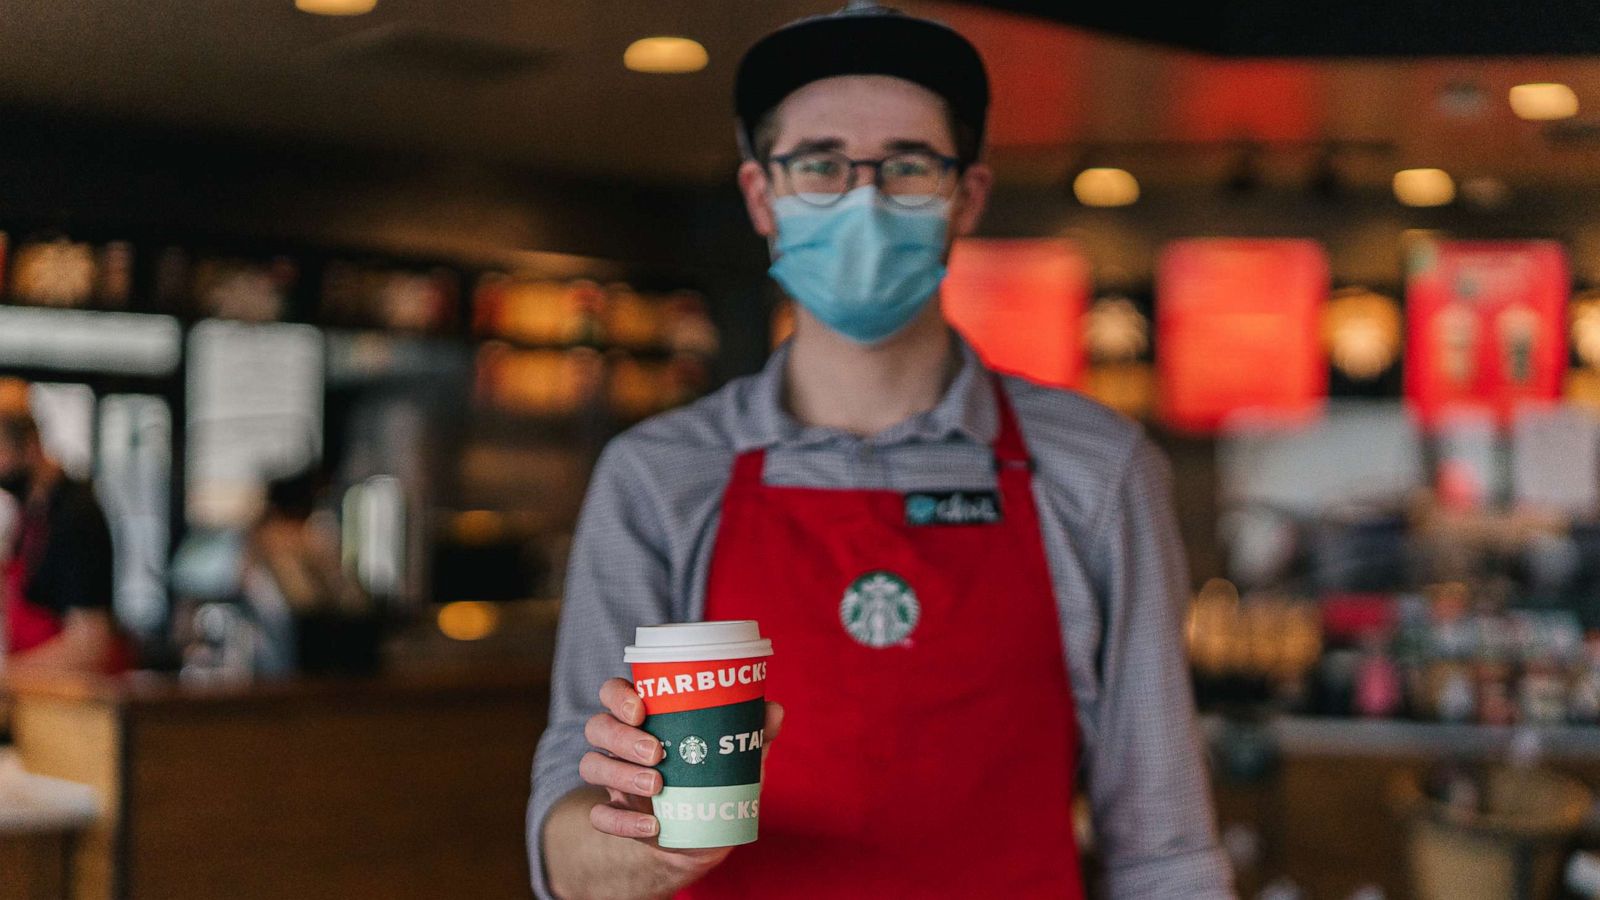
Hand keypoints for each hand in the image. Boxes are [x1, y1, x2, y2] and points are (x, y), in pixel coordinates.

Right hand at [580, 677, 783, 876]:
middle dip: (622, 737)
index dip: (618, 696)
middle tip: (658, 753)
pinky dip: (621, 822)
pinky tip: (651, 827)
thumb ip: (754, 731)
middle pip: (597, 726)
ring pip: (591, 765)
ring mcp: (615, 778)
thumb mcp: (738, 754)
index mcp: (645, 716)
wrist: (706, 833)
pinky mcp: (617, 814)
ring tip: (658, 787)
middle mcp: (621, 743)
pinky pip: (599, 816)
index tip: (642, 709)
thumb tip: (774, 710)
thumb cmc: (719, 776)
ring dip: (621, 775)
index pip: (613, 692)